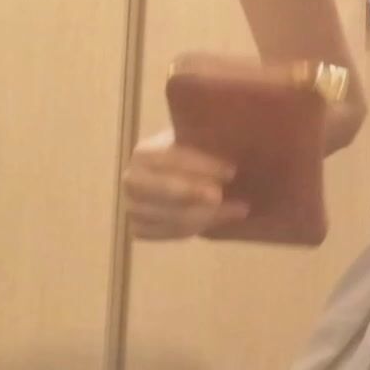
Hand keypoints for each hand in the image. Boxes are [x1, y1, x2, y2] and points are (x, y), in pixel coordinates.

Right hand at [122, 129, 249, 239]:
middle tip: (222, 195)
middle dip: (193, 193)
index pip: (168, 158)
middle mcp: (131, 181)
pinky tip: (220, 219)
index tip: (231, 171)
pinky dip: (196, 228)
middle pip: (161, 190)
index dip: (200, 165)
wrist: (181, 175)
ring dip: (205, 215)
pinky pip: (168, 233)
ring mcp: (133, 208)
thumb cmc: (196, 152)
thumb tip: (232, 136)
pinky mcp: (140, 229)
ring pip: (168, 216)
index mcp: (143, 153)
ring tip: (237, 209)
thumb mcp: (199, 139)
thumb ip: (208, 140)